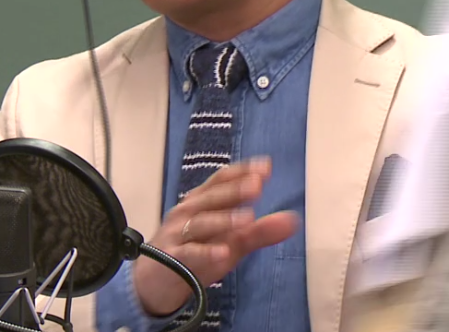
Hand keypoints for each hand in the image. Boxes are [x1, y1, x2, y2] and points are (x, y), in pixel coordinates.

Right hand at [132, 157, 298, 315]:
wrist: (155, 281)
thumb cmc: (195, 253)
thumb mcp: (231, 242)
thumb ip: (259, 231)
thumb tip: (293, 220)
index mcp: (201, 202)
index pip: (221, 181)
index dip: (242, 172)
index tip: (266, 167)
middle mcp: (188, 212)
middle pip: (211, 197)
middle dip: (234, 190)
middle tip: (257, 184)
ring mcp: (178, 234)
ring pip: (201, 222)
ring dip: (223, 219)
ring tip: (247, 218)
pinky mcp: (172, 257)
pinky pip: (190, 252)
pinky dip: (206, 251)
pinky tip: (224, 252)